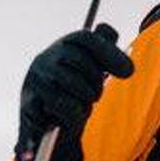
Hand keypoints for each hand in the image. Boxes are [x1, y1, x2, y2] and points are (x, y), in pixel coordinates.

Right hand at [15, 23, 133, 160]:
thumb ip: (106, 50)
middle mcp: (46, 58)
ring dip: (85, 105)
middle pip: (86, 68)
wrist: (43, 120)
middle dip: (96, 87)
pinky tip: (66, 120)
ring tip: (78, 107)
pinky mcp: (30, 105)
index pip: (87, 39)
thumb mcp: (92, 68)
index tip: (129, 72)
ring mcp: (36, 80)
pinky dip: (73, 120)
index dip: (109, 53)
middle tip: (93, 96)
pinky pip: (66, 113)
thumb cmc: (73, 90)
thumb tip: (117, 44)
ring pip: (78, 92)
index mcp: (64, 46)